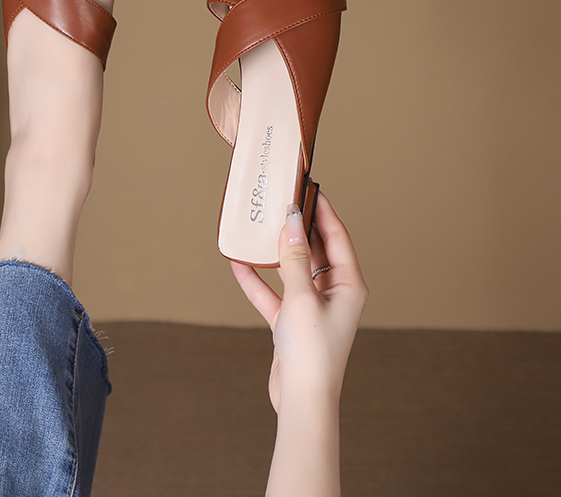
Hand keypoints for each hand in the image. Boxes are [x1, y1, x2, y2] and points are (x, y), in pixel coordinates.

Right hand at [231, 193, 367, 412]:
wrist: (302, 401)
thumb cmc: (312, 352)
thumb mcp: (302, 297)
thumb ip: (295, 258)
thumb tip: (292, 220)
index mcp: (349, 285)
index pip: (337, 236)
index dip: (323, 210)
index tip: (308, 187)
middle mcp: (333, 292)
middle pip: (316, 250)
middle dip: (297, 228)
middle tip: (279, 201)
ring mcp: (312, 307)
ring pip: (293, 269)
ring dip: (275, 252)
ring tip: (259, 227)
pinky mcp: (291, 321)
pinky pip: (274, 293)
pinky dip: (257, 280)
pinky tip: (239, 264)